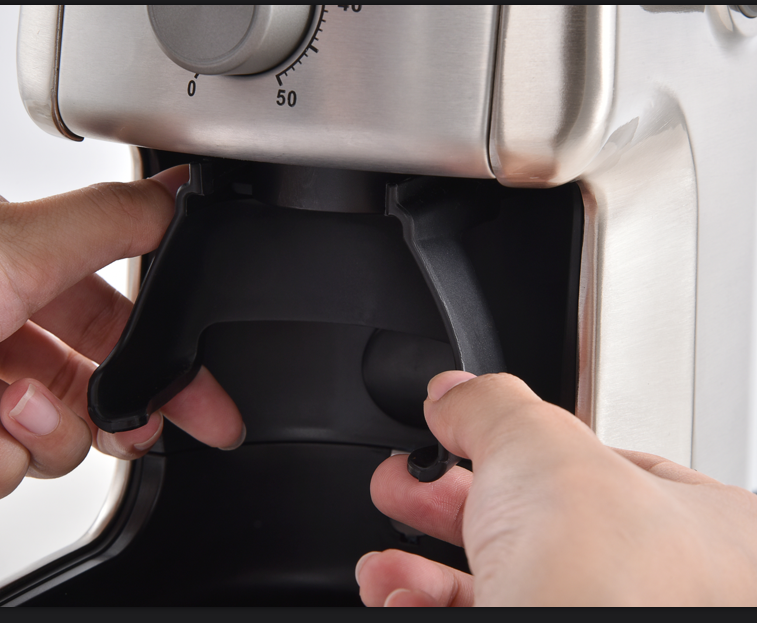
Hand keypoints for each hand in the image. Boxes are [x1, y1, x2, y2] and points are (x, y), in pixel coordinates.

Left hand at [0, 166, 243, 498]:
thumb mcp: (16, 243)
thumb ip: (113, 219)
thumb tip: (183, 189)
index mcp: (23, 275)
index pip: (124, 324)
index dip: (175, 365)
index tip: (213, 406)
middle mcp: (2, 336)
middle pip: (100, 391)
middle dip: (125, 417)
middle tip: (139, 432)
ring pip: (58, 443)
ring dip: (49, 436)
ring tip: (10, 405)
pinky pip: (11, 474)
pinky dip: (3, 462)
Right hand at [358, 371, 756, 605]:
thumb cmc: (602, 575)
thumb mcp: (536, 444)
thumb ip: (492, 406)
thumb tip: (455, 394)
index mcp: (708, 529)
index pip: (608, 465)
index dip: (524, 446)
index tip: (467, 439)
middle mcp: (672, 593)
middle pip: (541, 525)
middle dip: (453, 502)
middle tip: (411, 484)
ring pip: (512, 586)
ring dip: (432, 567)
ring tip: (391, 555)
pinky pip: (493, 617)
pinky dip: (436, 606)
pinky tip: (402, 593)